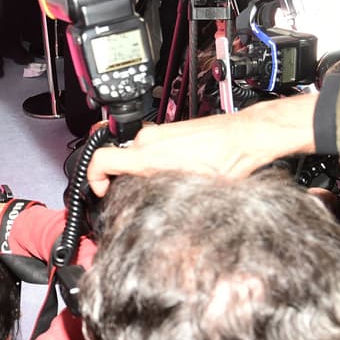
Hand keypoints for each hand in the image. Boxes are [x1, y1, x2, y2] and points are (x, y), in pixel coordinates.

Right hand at [86, 95, 317, 195]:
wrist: (247, 136)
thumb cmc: (228, 159)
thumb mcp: (192, 189)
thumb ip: (162, 196)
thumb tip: (150, 209)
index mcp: (148, 155)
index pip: (100, 160)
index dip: (93, 179)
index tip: (102, 191)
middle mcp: (149, 139)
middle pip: (120, 161)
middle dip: (126, 180)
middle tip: (142, 195)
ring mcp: (159, 131)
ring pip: (137, 155)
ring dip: (145, 171)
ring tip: (166, 184)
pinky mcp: (170, 129)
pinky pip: (152, 147)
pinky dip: (158, 161)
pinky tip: (179, 171)